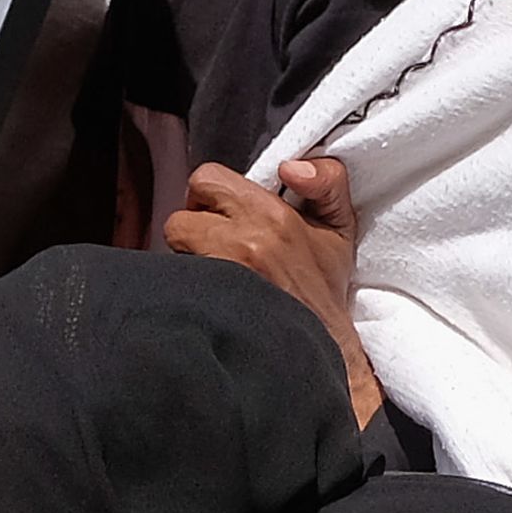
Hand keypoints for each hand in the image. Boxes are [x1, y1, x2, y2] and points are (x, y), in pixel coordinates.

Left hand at [165, 157, 377, 424]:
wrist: (315, 346)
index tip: (224, 214)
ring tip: (213, 273)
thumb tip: (291, 166)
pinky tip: (206, 296)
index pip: (207, 179)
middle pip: (178, 216)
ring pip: (172, 249)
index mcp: (272, 215)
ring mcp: (220, 274)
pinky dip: (184, 285)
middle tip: (212, 245)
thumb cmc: (321, 289)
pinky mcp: (204, 303)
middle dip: (191, 226)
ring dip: (186, 258)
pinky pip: (174, 281)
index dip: (210, 196)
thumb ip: (329, 182)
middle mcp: (242, 241)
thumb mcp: (339, 228)